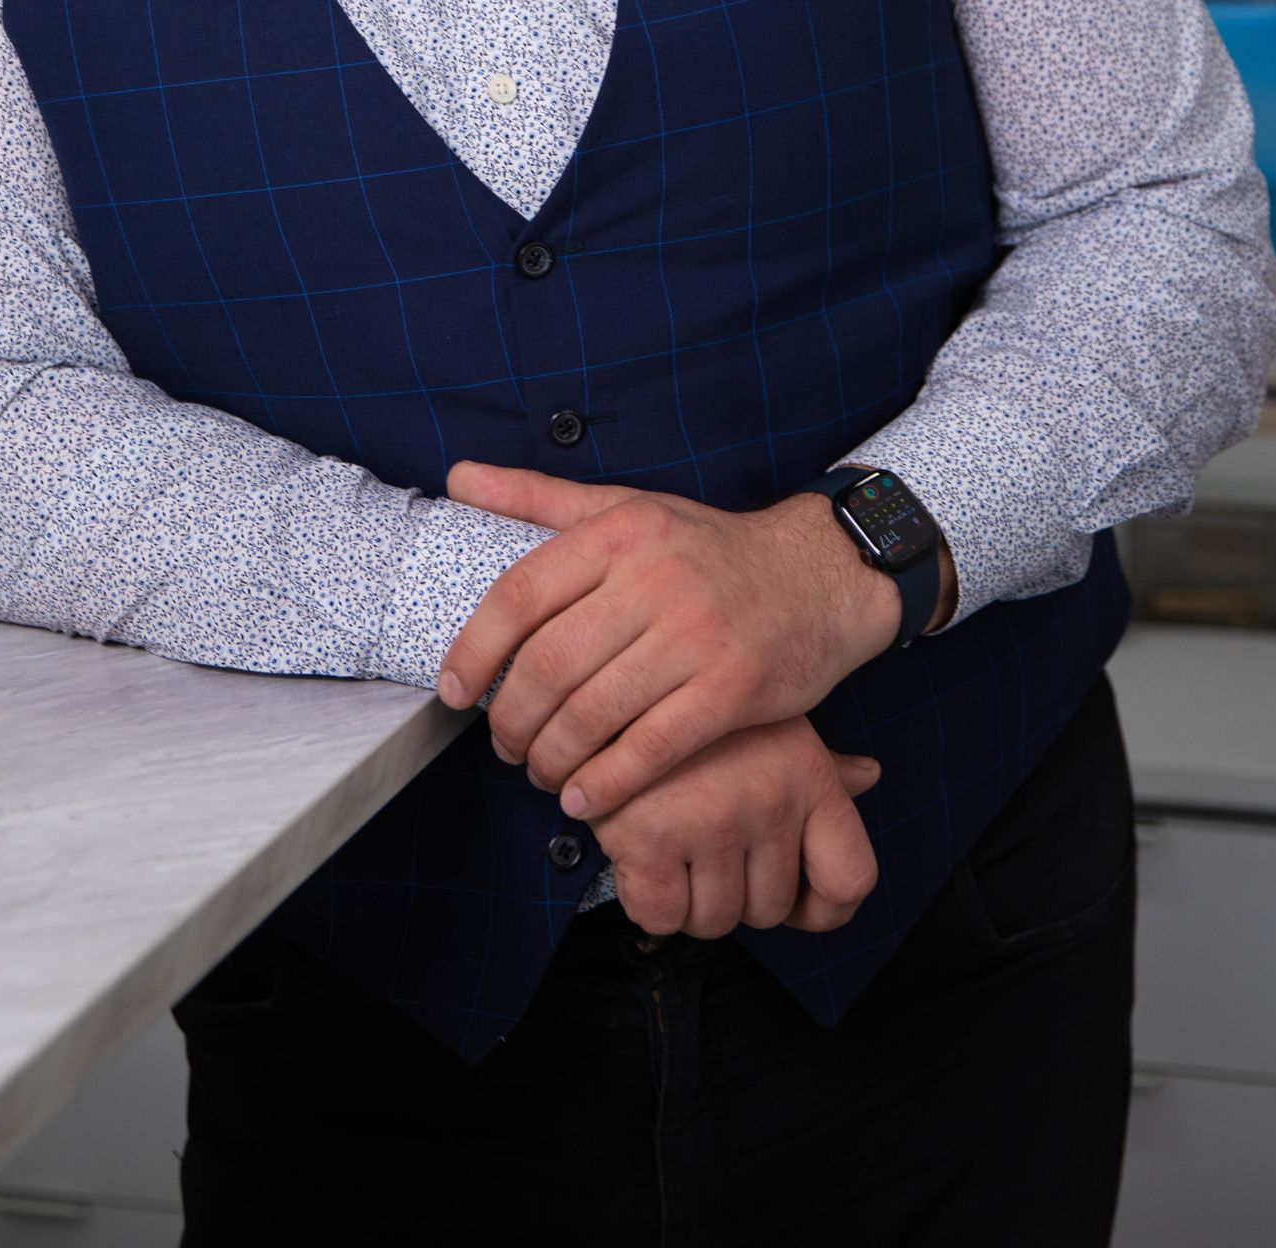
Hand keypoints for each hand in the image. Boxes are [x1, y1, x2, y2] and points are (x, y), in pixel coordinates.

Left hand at [436, 463, 909, 822]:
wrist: (820, 575)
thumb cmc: (709, 548)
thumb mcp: (628, 508)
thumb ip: (538, 496)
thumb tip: (458, 478)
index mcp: (620, 533)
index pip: (520, 595)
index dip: (475, 650)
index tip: (454, 691)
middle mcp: (655, 579)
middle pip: (550, 665)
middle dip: (512, 719)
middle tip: (503, 745)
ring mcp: (697, 636)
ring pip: (594, 713)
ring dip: (551, 757)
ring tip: (540, 771)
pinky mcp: (733, 689)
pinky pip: (650, 750)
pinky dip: (606, 783)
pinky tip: (583, 797)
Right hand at [591, 716, 880, 939]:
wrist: (609, 679)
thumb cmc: (697, 705)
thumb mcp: (772, 721)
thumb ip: (821, 765)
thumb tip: (868, 777)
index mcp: (807, 774)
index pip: (850, 880)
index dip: (824, 910)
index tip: (795, 904)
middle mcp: (768, 801)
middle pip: (770, 909)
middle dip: (738, 895)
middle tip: (706, 851)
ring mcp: (710, 822)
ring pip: (715, 921)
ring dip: (692, 903)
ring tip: (673, 848)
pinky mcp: (648, 841)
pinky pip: (663, 918)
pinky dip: (650, 903)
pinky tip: (642, 858)